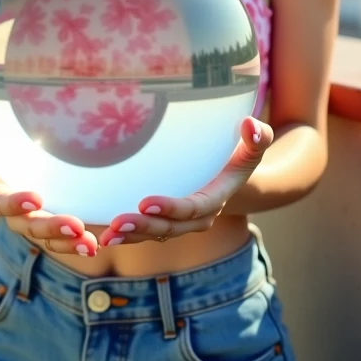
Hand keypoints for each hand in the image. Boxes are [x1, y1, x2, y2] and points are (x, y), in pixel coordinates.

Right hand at [0, 126, 98, 256]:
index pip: (2, 203)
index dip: (16, 203)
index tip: (35, 198)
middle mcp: (16, 215)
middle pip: (31, 226)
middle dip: (52, 228)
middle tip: (75, 227)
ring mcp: (35, 222)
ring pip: (50, 239)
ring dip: (70, 243)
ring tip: (90, 243)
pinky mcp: (54, 225)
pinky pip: (65, 239)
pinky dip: (80, 243)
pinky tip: (97, 244)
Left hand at [98, 116, 273, 246]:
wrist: (234, 177)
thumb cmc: (240, 153)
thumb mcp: (253, 145)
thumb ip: (257, 137)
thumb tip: (249, 125)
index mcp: (216, 199)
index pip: (193, 208)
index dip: (172, 208)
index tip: (146, 201)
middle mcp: (198, 217)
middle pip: (170, 228)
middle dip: (144, 227)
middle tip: (118, 223)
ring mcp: (180, 222)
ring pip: (155, 234)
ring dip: (131, 236)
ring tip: (106, 235)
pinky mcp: (165, 221)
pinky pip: (145, 232)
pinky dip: (126, 235)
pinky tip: (102, 234)